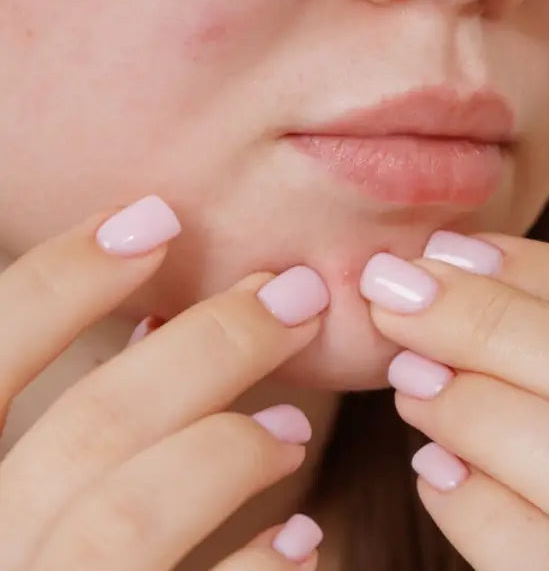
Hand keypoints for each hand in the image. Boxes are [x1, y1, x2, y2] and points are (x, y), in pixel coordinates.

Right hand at [0, 196, 328, 570]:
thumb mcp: (41, 501)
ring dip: (228, 450)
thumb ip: (80, 436)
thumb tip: (158, 322)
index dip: (58, 280)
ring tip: (292, 427)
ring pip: (124, 515)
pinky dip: (249, 567)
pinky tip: (303, 545)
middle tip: (296, 298)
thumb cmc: (70, 561)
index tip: (157, 217)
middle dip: (207, 348)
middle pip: (88, 430)